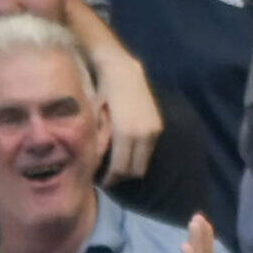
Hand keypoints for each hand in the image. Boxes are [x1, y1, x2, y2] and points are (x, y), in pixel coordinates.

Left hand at [94, 56, 164, 184]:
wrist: (122, 71)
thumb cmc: (100, 92)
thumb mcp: (94, 117)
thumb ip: (97, 141)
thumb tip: (95, 162)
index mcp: (125, 133)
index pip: (120, 168)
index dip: (110, 179)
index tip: (101, 181)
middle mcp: (143, 135)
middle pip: (135, 170)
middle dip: (121, 177)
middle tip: (108, 177)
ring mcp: (153, 131)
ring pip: (144, 162)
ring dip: (131, 167)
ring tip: (117, 165)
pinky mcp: (158, 127)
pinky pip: (148, 151)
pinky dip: (138, 156)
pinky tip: (126, 151)